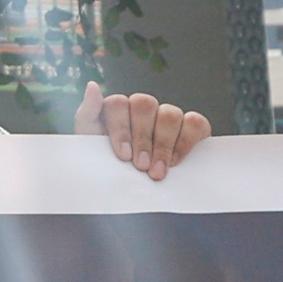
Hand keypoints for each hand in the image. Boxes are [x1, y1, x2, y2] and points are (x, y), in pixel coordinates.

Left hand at [79, 88, 209, 179]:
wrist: (135, 196)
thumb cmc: (111, 168)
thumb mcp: (92, 146)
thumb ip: (87, 115)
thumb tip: (93, 85)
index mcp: (118, 110)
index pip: (118, 103)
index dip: (121, 128)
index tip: (123, 156)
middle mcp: (143, 109)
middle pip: (144, 104)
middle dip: (143, 138)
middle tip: (142, 166)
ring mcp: (168, 115)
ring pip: (169, 113)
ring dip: (163, 144)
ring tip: (157, 171)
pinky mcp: (192, 126)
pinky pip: (194, 122)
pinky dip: (185, 142)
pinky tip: (175, 162)